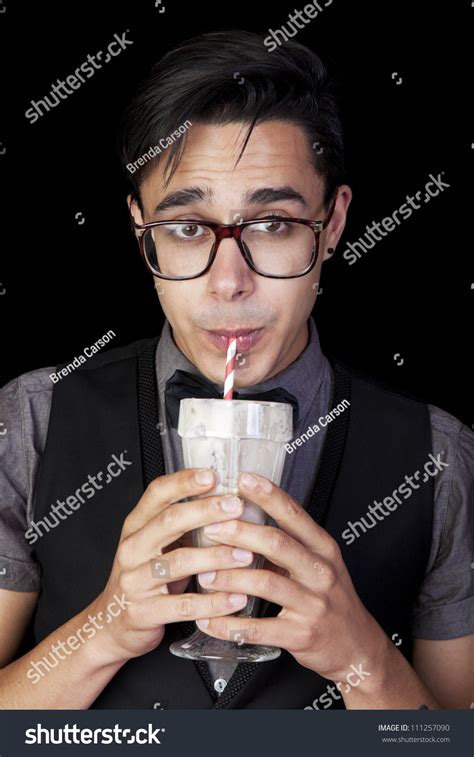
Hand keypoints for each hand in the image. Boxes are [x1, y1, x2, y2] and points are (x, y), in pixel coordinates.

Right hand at [89, 469, 253, 663]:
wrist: (109, 626)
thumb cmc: (143, 579)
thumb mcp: (153, 545)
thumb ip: (179, 525)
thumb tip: (224, 500)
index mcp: (136, 527)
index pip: (157, 494)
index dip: (184, 482)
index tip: (212, 475)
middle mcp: (132, 549)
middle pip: (169, 521)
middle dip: (206, 511)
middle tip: (236, 506)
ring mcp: (135, 581)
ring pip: (179, 562)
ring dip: (217, 557)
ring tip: (246, 555)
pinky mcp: (144, 612)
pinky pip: (184, 605)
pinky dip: (213, 602)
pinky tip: (237, 598)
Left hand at [195, 471, 389, 682]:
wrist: (357, 647)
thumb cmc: (330, 599)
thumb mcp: (318, 564)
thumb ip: (288, 543)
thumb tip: (242, 517)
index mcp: (323, 548)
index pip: (294, 514)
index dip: (268, 495)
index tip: (243, 479)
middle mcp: (321, 572)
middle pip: (277, 543)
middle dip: (240, 533)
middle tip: (211, 527)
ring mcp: (313, 604)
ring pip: (265, 584)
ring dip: (230, 578)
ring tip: (203, 575)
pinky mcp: (301, 635)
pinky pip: (259, 629)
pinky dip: (229, 624)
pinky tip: (208, 620)